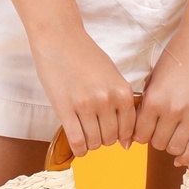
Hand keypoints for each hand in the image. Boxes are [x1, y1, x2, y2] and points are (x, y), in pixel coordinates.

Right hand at [31, 26, 138, 154]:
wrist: (59, 38)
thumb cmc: (86, 55)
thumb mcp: (112, 75)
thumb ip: (121, 102)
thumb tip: (127, 140)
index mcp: (122, 91)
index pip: (129, 129)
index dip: (122, 136)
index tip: (114, 135)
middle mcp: (107, 99)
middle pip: (111, 138)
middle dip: (105, 139)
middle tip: (96, 131)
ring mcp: (86, 105)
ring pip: (95, 142)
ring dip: (91, 144)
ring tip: (85, 134)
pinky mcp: (65, 109)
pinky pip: (77, 141)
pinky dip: (79, 149)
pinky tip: (78, 146)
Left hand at [133, 23, 188, 167]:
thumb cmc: (178, 53)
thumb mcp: (155, 76)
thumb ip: (147, 100)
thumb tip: (138, 121)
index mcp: (154, 99)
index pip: (139, 134)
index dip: (138, 135)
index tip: (141, 131)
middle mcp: (172, 111)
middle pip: (157, 143)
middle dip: (154, 139)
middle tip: (156, 130)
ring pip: (175, 148)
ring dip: (170, 146)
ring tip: (170, 135)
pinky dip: (185, 157)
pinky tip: (179, 159)